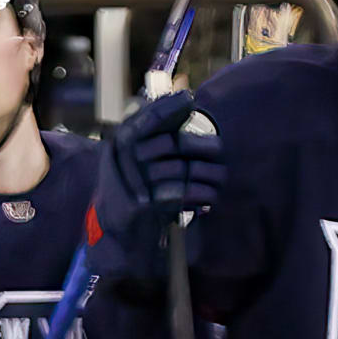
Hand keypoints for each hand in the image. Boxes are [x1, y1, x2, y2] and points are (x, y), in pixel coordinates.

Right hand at [86, 89, 222, 288]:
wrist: (116, 238)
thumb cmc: (135, 196)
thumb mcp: (140, 163)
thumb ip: (158, 137)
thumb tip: (186, 103)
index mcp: (120, 144)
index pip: (146, 118)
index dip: (168, 108)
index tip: (190, 100)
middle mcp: (121, 160)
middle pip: (168, 144)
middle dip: (198, 145)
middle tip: (220, 148)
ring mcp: (129, 183)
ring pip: (176, 169)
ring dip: (203, 173)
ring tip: (220, 177)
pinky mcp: (138, 206)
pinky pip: (174, 195)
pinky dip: (195, 196)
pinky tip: (210, 198)